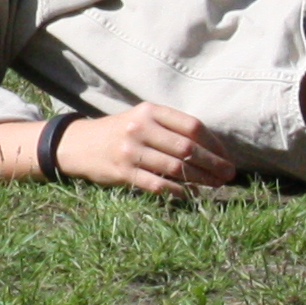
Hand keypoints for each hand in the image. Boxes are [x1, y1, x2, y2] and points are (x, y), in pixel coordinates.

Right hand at [63, 103, 236, 196]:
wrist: (77, 144)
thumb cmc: (119, 132)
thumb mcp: (141, 119)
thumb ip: (171, 128)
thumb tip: (214, 149)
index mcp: (148, 111)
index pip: (192, 126)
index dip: (215, 143)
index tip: (226, 156)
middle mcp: (139, 128)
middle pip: (188, 148)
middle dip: (214, 164)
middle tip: (229, 175)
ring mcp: (130, 150)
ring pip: (177, 168)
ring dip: (202, 180)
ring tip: (215, 185)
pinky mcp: (123, 171)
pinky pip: (159, 184)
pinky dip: (179, 191)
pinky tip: (190, 193)